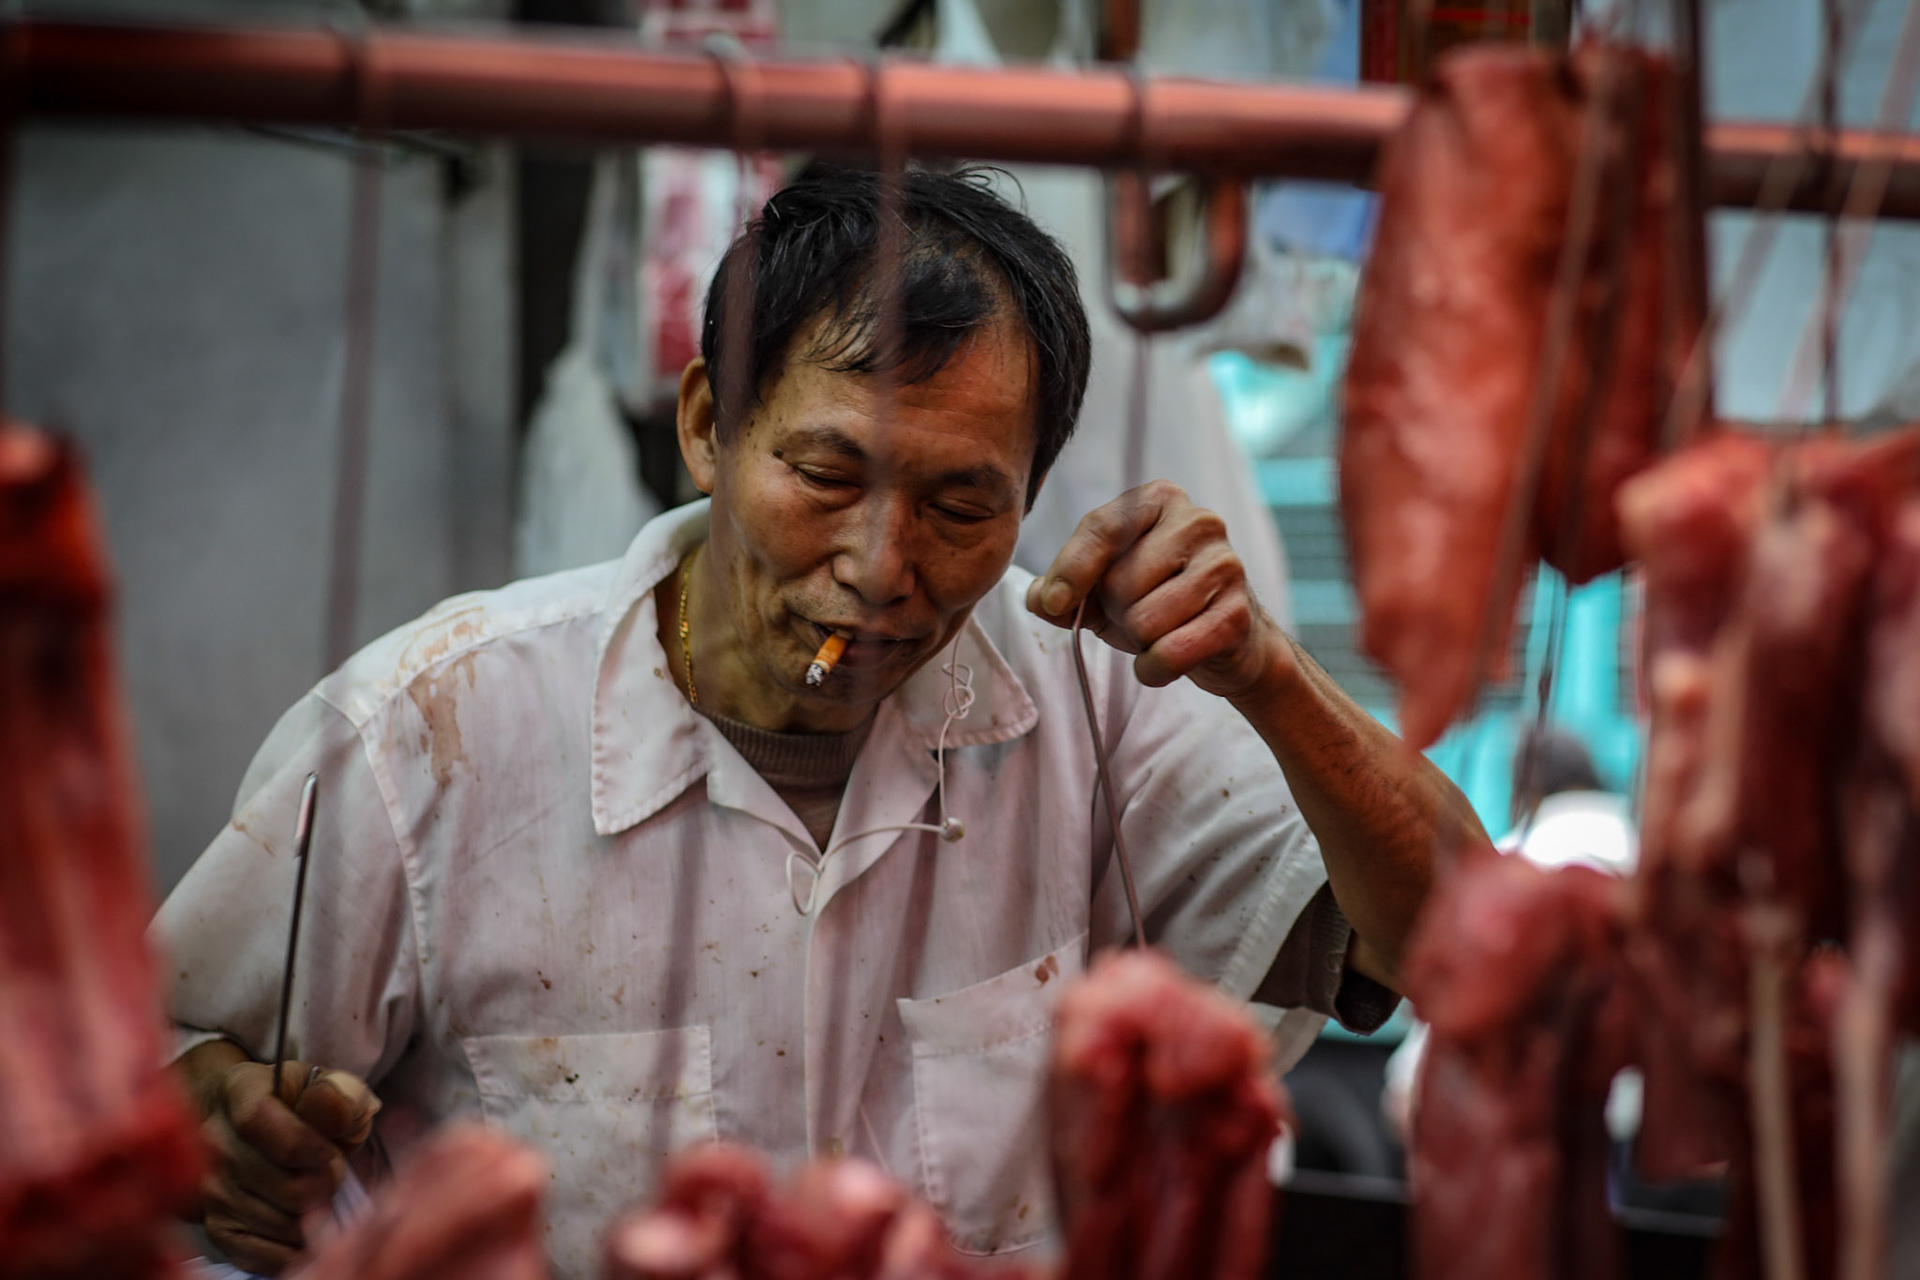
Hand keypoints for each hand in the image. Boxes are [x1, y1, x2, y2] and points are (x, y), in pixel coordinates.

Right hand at [194, 1051, 379, 1274]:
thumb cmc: (302, 1106)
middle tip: (331, 1175)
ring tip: (316, 1195)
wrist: (255, 1127)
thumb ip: (340, 1094)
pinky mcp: (215, 1226)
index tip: (331, 1153)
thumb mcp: (329, 1087)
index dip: (307, 1146)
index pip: (260, 1123)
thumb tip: (333, 1107)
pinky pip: (260, 1254)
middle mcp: (213, 1139)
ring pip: (280, 1223)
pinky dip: (292, 1249)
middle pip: (284, 1185)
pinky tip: (304, 1228)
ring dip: (313, 1217)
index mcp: (240, 1092)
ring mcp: (209, 1187)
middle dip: (325, 1185)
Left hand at [1025, 481, 1289, 700]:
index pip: (1101, 528)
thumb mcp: (1103, 590)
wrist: (1227, 641)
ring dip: (1140, 641)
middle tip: (1140, 613)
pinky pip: (1170, 652)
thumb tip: (1039, 598)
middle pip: (1120, 581)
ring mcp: (1225, 564)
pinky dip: (1155, 668)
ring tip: (1161, 631)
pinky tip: (1166, 660)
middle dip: (1116, 612)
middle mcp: (1198, 521)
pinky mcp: (1238, 613)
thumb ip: (1061, 588)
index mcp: (1159, 500)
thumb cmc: (1159, 603)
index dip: (1071, 570)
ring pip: (1144, 620)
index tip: (1053, 604)